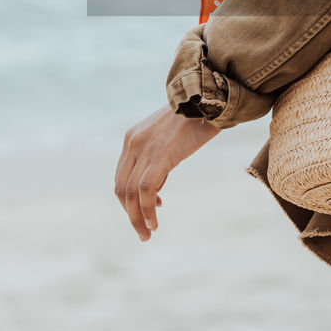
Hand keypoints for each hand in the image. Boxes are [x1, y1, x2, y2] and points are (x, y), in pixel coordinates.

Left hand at [115, 104, 220, 241]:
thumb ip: (159, 157)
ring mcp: (144, 148)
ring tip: (147, 233)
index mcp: (132, 138)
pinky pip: (145, 190)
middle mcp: (132, 143)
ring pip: (130, 193)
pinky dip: (146, 210)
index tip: (147, 211)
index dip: (130, 199)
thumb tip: (157, 183)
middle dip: (130, 213)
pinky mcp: (159, 155)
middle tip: (142, 232)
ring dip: (136, 218)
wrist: (209, 98)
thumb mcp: (169, 137)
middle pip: (121, 188)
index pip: (122, 177)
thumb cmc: (195, 117)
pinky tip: (155, 222)